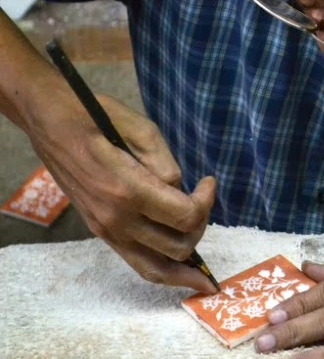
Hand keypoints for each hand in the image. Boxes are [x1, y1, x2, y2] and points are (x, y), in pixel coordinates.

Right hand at [25, 90, 216, 292]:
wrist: (50, 124)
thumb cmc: (97, 117)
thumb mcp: (142, 130)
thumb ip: (166, 165)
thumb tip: (181, 191)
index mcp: (128, 190)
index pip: (185, 216)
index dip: (206, 201)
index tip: (208, 181)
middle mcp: (116, 219)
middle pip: (178, 246)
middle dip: (200, 226)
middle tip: (201, 202)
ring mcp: (106, 229)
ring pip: (156, 269)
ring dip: (186, 261)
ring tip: (199, 249)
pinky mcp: (100, 231)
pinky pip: (137, 263)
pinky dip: (163, 270)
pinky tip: (183, 271)